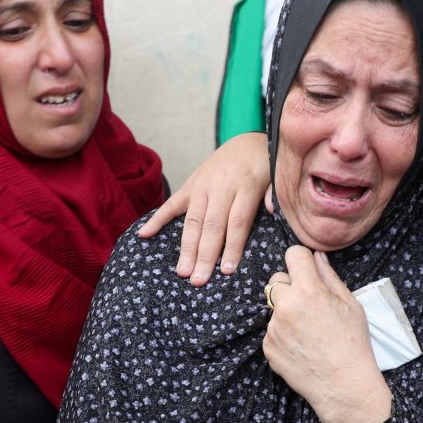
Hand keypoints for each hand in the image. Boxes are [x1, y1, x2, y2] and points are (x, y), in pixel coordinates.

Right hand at [139, 131, 271, 285]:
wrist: (249, 141)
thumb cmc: (266, 168)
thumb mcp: (277, 178)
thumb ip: (273, 195)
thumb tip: (270, 212)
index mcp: (246, 185)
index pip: (237, 222)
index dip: (232, 247)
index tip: (227, 270)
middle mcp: (221, 185)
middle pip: (212, 226)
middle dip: (205, 255)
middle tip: (199, 280)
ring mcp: (202, 184)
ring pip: (193, 220)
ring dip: (187, 248)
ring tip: (182, 272)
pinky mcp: (191, 183)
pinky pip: (172, 203)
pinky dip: (157, 219)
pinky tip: (144, 235)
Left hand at [263, 246, 391, 422]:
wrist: (343, 386)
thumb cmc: (353, 344)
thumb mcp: (350, 305)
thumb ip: (330, 277)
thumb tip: (318, 257)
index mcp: (308, 290)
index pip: (293, 254)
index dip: (302, 260)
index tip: (308, 270)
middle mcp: (286, 305)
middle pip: (277, 279)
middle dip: (291, 287)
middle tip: (311, 305)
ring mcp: (274, 327)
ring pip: (275, 307)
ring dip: (287, 312)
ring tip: (310, 332)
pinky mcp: (268, 346)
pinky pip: (272, 330)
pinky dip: (284, 335)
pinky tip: (303, 347)